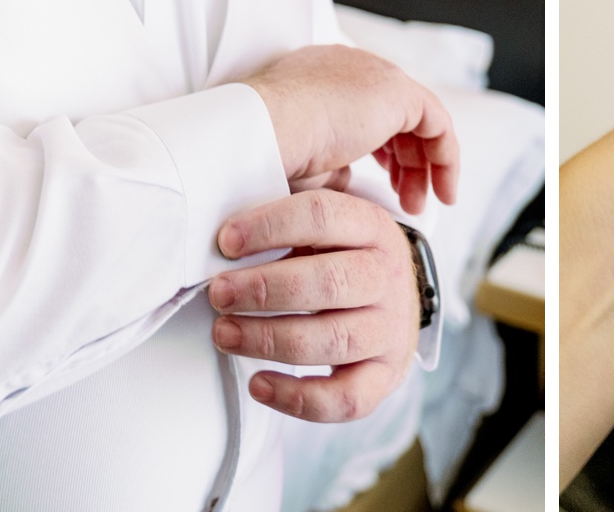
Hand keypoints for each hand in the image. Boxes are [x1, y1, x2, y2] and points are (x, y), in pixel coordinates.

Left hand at [209, 189, 421, 421]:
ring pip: (334, 340)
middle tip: (219, 294)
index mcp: (372, 227)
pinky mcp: (384, 376)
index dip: (269, 227)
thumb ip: (284, 214)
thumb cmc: (342, 258)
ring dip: (269, 339)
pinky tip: (259, 383)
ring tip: (225, 333)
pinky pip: (346, 398)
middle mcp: (387, 277)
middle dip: (264, 289)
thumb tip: (228, 227)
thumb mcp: (326, 224)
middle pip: (329, 282)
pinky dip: (298, 397)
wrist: (394, 299)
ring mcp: (390, 329)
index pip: (323, 215)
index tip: (226, 241)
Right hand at [243, 45, 459, 213]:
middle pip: (395, 112)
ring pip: (419, 119)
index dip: (380, 149)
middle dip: (405, 160)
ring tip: (418, 203)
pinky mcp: (397, 91)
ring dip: (424, 165)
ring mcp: (374, 74)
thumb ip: (332, 167)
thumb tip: (348, 182)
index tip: (383, 181)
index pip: (364, 108)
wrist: (261, 133)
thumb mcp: (303, 163)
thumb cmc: (267, 150)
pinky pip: (437, 124)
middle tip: (405, 198)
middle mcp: (350, 66)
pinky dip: (444, 158)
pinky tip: (442, 190)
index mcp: (320, 76)